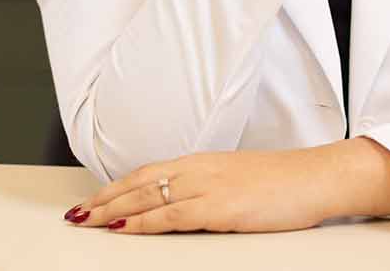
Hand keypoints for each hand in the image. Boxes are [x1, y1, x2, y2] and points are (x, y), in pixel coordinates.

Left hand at [63, 147, 339, 233]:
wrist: (312, 177)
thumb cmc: (281, 181)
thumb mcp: (237, 178)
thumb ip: (208, 186)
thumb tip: (183, 203)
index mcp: (202, 161)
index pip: (148, 172)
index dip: (118, 185)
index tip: (95, 198)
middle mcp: (199, 168)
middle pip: (140, 181)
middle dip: (105, 198)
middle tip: (77, 212)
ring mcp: (208, 186)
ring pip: (148, 196)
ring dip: (113, 210)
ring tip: (86, 221)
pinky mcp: (219, 207)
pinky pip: (171, 214)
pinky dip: (143, 222)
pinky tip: (124, 228)